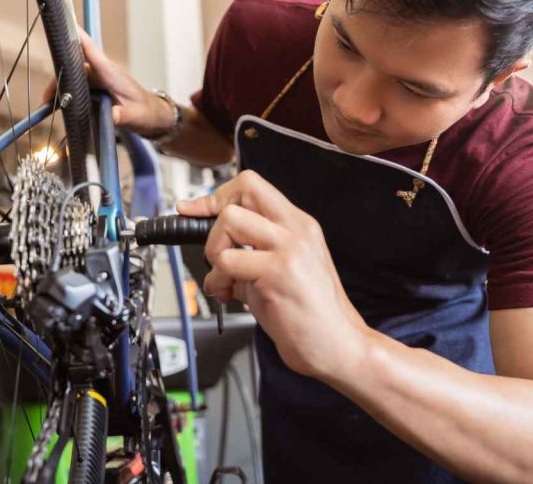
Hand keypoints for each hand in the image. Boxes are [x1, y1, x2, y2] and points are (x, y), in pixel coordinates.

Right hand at [41, 28, 175, 137]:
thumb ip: (122, 116)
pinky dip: (65, 94)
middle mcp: (103, 73)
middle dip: (58, 79)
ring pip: (73, 77)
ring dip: (60, 88)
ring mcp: (99, 80)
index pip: (91, 50)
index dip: (78, 37)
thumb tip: (111, 117)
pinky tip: (55, 106)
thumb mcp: (135, 117)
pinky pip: (77, 87)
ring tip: (47, 105)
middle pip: (75, 67)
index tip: (65, 25)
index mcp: (111, 74)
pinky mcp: (97, 88)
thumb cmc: (147, 113)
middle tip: (46, 99)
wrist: (154, 116)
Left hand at [176, 170, 368, 381]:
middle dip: (213, 216)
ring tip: (224, 279)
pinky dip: (217, 280)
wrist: (339, 347)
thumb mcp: (280, 272)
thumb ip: (251, 254)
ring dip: (214, 251)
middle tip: (214, 250)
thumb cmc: (310, 316)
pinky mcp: (279, 272)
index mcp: (299, 225)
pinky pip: (228, 261)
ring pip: (230, 219)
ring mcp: (290, 248)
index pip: (252, 185)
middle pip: (243, 188)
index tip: (193, 209)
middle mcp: (297, 230)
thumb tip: (215, 250)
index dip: (217, 195)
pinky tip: (228, 296)